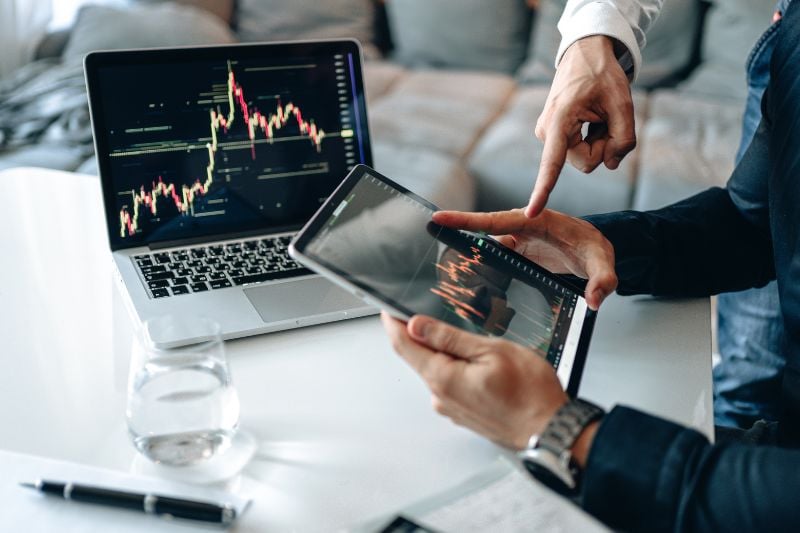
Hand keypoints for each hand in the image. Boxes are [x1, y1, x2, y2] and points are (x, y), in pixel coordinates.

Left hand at [382, 312, 567, 449]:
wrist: (551, 430)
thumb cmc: (530, 394)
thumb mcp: (491, 351)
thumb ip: (450, 338)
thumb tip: (416, 325)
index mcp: (443, 378)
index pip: (404, 346)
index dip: (393, 324)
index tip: (388, 309)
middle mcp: (441, 397)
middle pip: (418, 358)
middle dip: (420, 335)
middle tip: (431, 312)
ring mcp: (452, 408)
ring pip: (437, 371)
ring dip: (443, 352)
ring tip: (469, 340)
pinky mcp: (464, 414)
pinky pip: (451, 384)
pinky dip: (456, 369)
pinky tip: (477, 362)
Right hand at [432, 208, 616, 309]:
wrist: (594, 249)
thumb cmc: (596, 248)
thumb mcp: (604, 262)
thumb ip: (603, 280)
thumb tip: (594, 301)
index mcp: (536, 221)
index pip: (496, 220)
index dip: (466, 220)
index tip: (439, 218)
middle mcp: (521, 228)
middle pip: (481, 233)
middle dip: (456, 238)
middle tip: (431, 249)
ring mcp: (516, 242)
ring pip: (485, 250)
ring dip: (468, 260)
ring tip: (448, 277)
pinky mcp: (515, 254)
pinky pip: (492, 260)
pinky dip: (480, 271)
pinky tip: (469, 286)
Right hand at [526, 36, 635, 216]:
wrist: (585, 55)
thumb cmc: (604, 75)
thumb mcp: (624, 104)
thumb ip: (623, 140)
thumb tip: (610, 165)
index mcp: (561, 119)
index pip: (552, 162)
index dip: (543, 189)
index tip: (531, 214)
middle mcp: (547, 131)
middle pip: (584, 163)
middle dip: (602, 148)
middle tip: (608, 119)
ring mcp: (547, 134)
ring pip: (581, 159)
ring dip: (597, 141)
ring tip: (597, 115)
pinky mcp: (551, 136)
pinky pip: (577, 151)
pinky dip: (591, 138)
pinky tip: (590, 118)